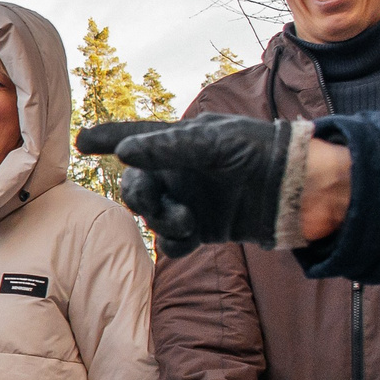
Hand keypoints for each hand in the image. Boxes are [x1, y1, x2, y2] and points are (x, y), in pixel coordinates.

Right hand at [75, 116, 329, 257]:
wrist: (298, 189)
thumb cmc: (258, 151)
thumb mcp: (213, 141)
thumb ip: (167, 147)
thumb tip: (124, 155)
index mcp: (179, 143)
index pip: (134, 136)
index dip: (107, 137)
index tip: (82, 141)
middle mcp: (179, 172)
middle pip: (136, 185)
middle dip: (138, 194)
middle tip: (148, 199)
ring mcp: (190, 202)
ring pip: (152, 217)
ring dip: (162, 220)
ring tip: (188, 220)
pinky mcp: (204, 230)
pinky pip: (173, 243)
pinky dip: (176, 243)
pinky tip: (191, 236)